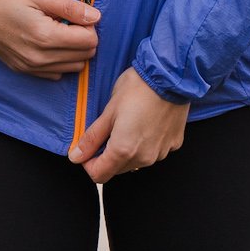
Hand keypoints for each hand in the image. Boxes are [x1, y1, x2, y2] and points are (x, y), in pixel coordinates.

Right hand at [0, 0, 99, 79]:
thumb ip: (70, 8)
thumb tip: (96, 17)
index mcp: (45, 37)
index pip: (89, 42)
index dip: (89, 25)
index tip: (78, 13)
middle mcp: (39, 58)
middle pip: (83, 57)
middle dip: (83, 38)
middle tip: (69, 20)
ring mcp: (29, 67)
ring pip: (71, 68)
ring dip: (73, 51)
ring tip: (59, 30)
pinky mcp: (21, 70)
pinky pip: (53, 74)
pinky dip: (59, 61)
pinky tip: (48, 42)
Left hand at [69, 68, 188, 182]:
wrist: (171, 75)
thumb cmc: (138, 88)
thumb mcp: (109, 111)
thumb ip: (92, 138)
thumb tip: (75, 156)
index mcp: (123, 151)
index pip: (98, 175)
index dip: (88, 163)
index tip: (89, 146)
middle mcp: (143, 158)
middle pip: (117, 169)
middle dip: (107, 155)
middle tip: (108, 129)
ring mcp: (161, 152)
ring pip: (136, 161)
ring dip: (128, 150)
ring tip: (129, 122)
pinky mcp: (174, 144)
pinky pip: (154, 151)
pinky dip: (147, 142)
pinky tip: (148, 122)